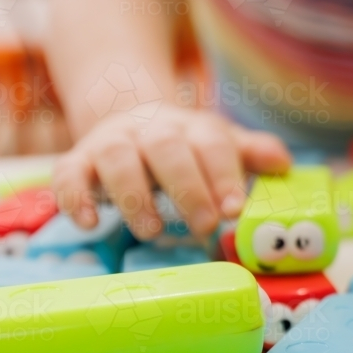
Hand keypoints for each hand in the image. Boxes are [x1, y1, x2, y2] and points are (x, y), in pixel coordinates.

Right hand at [52, 104, 291, 238]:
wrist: (133, 120)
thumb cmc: (189, 148)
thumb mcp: (223, 146)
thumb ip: (251, 154)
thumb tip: (283, 164)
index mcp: (194, 128)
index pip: (211, 144)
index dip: (224, 175)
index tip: (234, 208)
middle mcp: (151, 130)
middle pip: (166, 149)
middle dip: (187, 187)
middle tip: (205, 226)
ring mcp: (112, 143)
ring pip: (117, 159)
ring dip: (134, 195)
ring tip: (152, 231)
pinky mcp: (79, 161)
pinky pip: (68, 174)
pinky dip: (74, 196)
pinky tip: (88, 222)